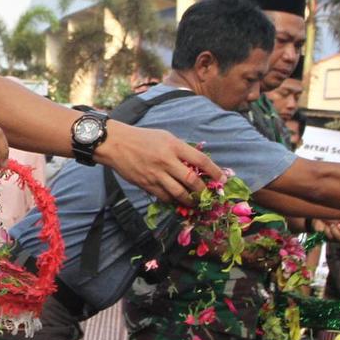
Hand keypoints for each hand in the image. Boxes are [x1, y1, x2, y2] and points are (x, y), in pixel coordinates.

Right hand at [99, 123, 224, 206]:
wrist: (116, 144)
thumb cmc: (143, 138)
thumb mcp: (165, 137)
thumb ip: (181, 149)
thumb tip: (196, 164)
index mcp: (174, 146)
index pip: (200, 160)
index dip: (215, 171)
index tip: (223, 179)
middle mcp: (167, 161)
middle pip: (192, 180)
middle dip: (203, 191)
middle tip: (209, 195)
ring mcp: (156, 175)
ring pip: (179, 193)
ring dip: (191, 200)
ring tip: (196, 202)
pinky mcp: (147, 185)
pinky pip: (165, 197)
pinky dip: (174, 201)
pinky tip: (178, 201)